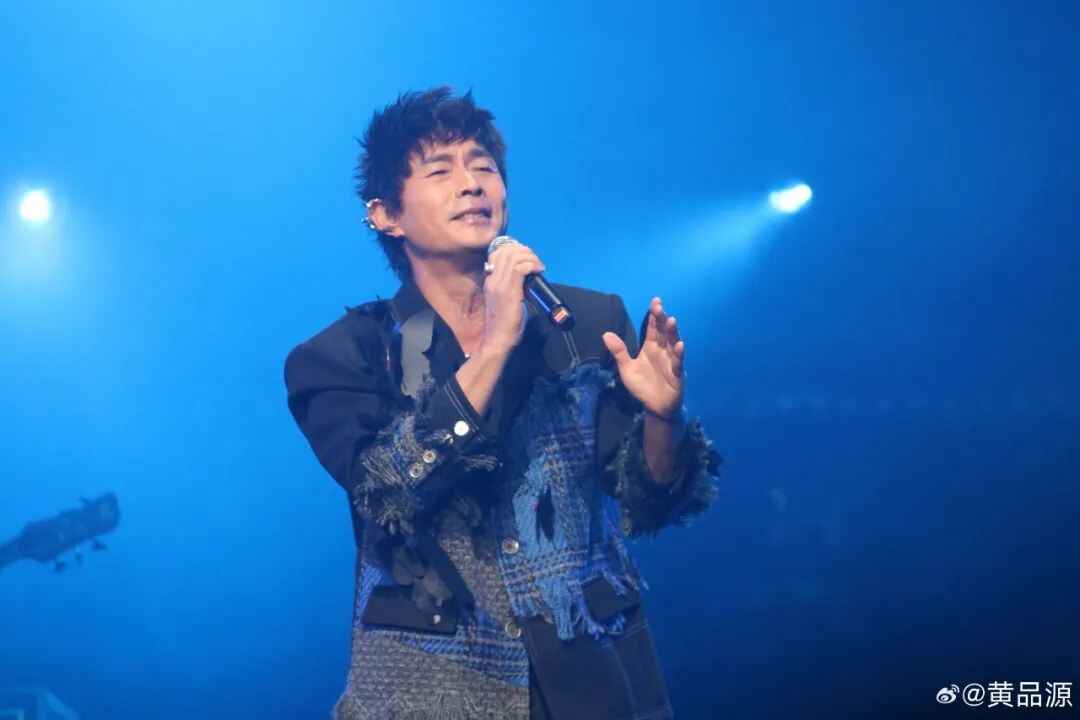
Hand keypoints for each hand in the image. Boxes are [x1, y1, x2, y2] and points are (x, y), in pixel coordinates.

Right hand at [479, 242, 544, 355]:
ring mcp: (499, 284)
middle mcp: (492, 279)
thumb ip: (512, 286)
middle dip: (525, 251)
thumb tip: (527, 278)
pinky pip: (521, 268)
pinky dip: (532, 265)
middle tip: (535, 260)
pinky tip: (539, 271)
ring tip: (539, 266)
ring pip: (514, 256)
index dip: (514, 248)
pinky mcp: (509, 291)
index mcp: (490, 280)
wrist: (498, 339)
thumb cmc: (504, 324)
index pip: (497, 253)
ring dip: (530, 257)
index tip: (527, 256)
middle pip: (506, 250)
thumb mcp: (505, 299)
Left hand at [602, 296, 684, 419]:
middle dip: (662, 319)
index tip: (655, 301)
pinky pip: (678, 362)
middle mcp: (662, 351)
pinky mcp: (677, 374)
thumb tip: (606, 334)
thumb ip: (619, 352)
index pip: (653, 328)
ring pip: (672, 343)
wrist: (654, 407)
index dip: (653, 315)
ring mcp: (671, 361)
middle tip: (659, 306)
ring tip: (671, 320)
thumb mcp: (627, 368)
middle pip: (663, 332)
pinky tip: (679, 345)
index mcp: (651, 347)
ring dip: (673, 332)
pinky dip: (679, 354)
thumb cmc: (643, 386)